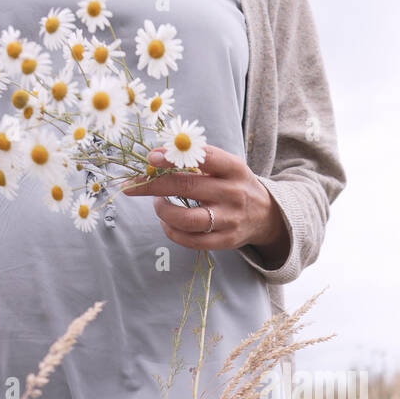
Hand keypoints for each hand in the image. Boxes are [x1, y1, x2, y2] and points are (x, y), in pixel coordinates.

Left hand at [121, 145, 290, 266]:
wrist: (266, 215)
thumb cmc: (235, 184)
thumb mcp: (226, 166)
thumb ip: (197, 160)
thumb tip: (155, 157)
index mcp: (233, 168)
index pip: (203, 158)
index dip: (173, 158)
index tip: (151, 158)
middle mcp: (233, 193)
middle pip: (187, 188)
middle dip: (154, 185)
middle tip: (133, 184)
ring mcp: (230, 219)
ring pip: (186, 219)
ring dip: (163, 211)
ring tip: (158, 204)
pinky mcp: (226, 241)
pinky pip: (191, 240)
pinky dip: (171, 231)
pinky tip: (166, 223)